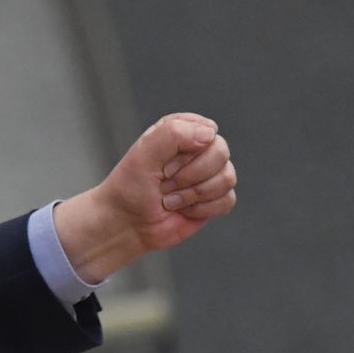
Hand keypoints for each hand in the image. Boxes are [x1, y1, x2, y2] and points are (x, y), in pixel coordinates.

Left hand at [52, 112, 236, 282]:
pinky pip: (228, 200)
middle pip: (221, 153)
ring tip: (170, 200)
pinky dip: (203, 209)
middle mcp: (200, 148)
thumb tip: (211, 135)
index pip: (208, 131)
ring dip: (194, 195)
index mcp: (183, 129)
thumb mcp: (143, 154)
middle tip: (164, 185)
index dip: (187, 153)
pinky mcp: (214, 198)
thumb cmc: (130, 187)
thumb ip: (173, 134)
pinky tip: (183, 210)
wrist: (125, 224)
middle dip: (190, 176)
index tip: (163, 166)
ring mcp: (209, 174)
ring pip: (227, 178)